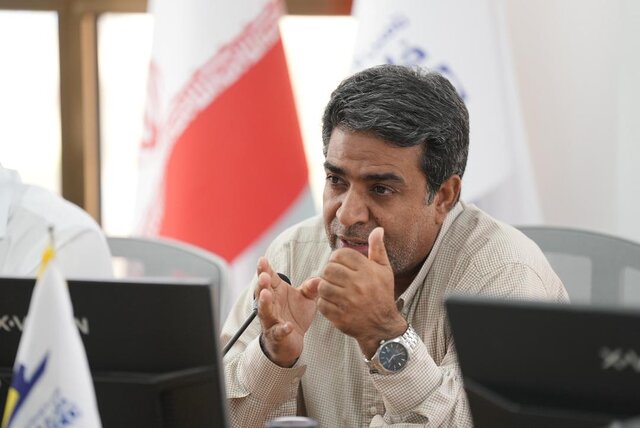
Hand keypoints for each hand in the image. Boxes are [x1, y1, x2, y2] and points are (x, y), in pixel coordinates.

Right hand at [256, 257, 319, 366]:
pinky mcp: (277, 335)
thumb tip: (320, 279)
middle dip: (262, 283)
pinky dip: (282, 329)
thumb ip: (311, 288)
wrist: (291, 341)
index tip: (262, 259)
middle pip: (263, 292)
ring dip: (264, 303)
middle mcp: (270, 304)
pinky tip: (287, 326)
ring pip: (265, 311)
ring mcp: (271, 320)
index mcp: (276, 292)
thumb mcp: (305, 298)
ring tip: (266, 294)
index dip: (265, 269)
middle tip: (263, 275)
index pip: (269, 278)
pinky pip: (278, 332)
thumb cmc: (294, 315)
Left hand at [317, 227, 406, 356]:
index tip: (340, 265)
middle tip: (334, 277)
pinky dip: (324, 303)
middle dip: (328, 272)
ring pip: (323, 286)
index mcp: (367, 271)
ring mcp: (349, 302)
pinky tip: (333, 302)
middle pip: (329, 269)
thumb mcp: (384, 270)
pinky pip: (322, 304)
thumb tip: (378, 229)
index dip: (336, 258)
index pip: (341, 255)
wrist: (382, 326)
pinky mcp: (340, 317)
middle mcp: (358, 285)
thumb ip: (378, 249)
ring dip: (325, 287)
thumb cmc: (382, 294)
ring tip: (332, 289)